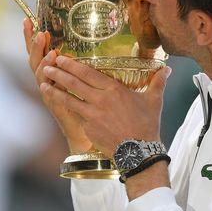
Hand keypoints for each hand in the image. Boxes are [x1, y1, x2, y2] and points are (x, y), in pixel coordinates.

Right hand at [23, 19, 90, 153]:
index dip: (32, 37)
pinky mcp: (52, 102)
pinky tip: (48, 65)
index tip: (28, 20)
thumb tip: (100, 45)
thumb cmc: (87, 106)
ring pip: (37, 70)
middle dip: (30, 42)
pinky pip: (46, 87)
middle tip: (32, 26)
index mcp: (54, 74)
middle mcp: (47, 81)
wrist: (84, 133)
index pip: (41, 52)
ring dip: (39, 54)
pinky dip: (45, 76)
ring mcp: (47, 92)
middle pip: (34, 58)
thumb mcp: (85, 82)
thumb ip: (87, 65)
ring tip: (41, 40)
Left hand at [39, 54, 171, 156]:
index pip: (88, 74)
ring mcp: (92, 115)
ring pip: (69, 99)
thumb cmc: (147, 125)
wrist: (139, 152)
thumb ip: (158, 82)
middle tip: (46, 65)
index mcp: (114, 90)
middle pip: (74, 83)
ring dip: (54, 90)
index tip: (61, 58)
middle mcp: (100, 100)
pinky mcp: (88, 128)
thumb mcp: (154, 101)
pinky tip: (55, 102)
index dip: (73, 65)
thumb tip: (168, 69)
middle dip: (58, 73)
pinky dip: (62, 107)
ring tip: (42, 83)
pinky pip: (74, 115)